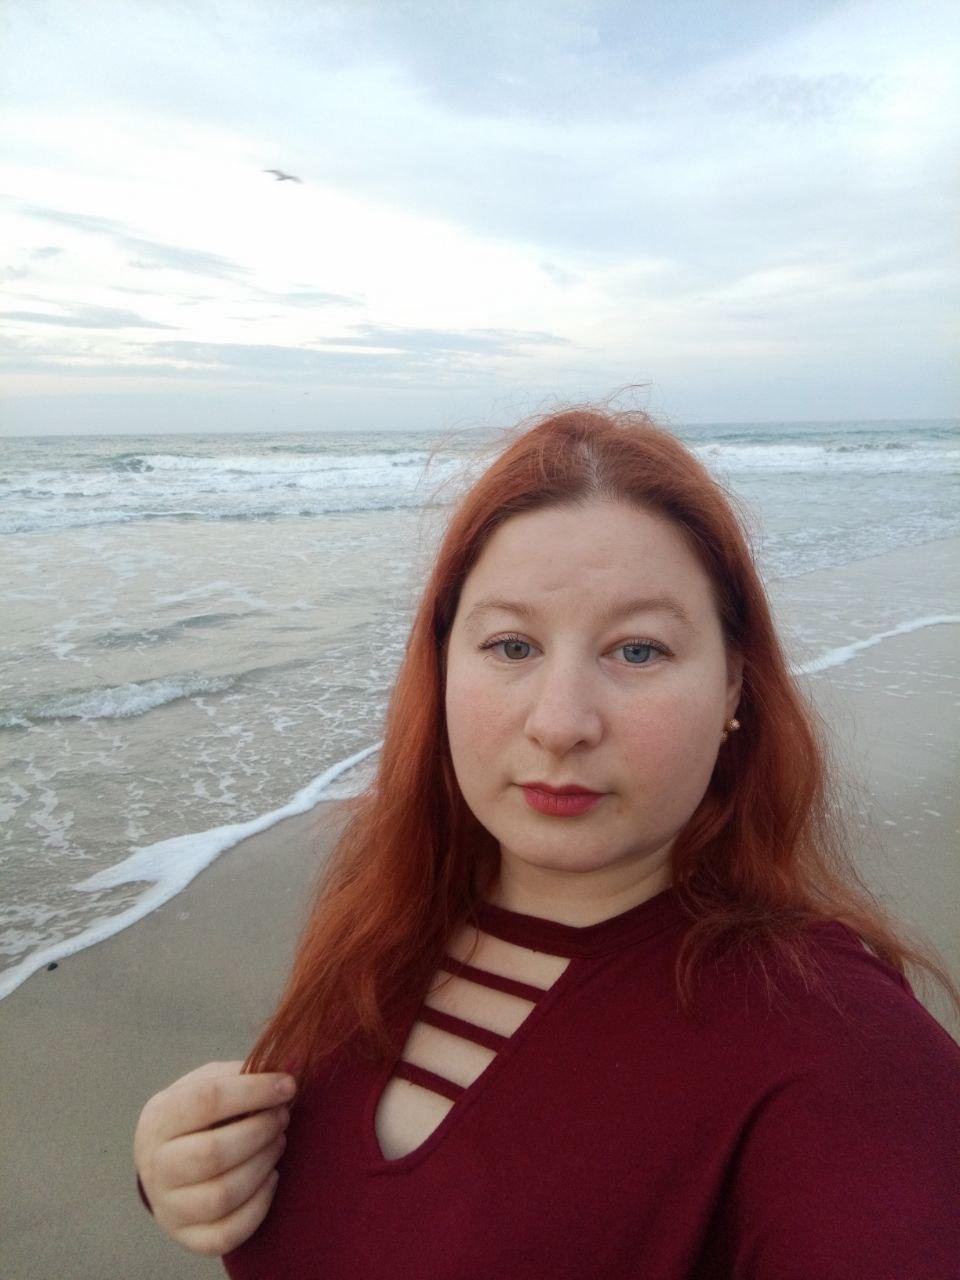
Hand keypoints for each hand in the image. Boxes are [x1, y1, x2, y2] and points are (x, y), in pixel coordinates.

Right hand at [133, 1059, 294, 1256]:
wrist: (165, 1162)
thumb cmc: (196, 1115)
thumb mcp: (206, 1083)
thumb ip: (237, 1076)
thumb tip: (282, 1073)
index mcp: (160, 1119)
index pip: (206, 1101)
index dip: (254, 1091)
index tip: (287, 1085)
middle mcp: (156, 1167)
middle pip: (213, 1153)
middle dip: (260, 1131)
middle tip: (283, 1117)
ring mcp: (170, 1207)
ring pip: (222, 1195)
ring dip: (263, 1165)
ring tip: (278, 1142)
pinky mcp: (189, 1237)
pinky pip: (228, 1233)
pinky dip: (259, 1205)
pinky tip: (271, 1177)